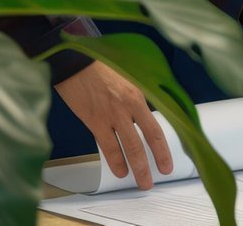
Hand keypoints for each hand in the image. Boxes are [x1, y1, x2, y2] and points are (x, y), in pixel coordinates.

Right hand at [53, 62, 172, 188]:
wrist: (76, 61)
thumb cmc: (100, 67)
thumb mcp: (126, 80)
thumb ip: (135, 99)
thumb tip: (144, 118)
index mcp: (138, 96)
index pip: (155, 128)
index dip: (163, 149)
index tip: (167, 164)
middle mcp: (128, 108)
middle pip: (144, 142)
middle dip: (150, 164)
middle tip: (153, 180)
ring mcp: (111, 116)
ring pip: (128, 148)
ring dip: (135, 168)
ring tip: (140, 182)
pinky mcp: (93, 121)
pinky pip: (107, 146)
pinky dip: (114, 161)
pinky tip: (120, 171)